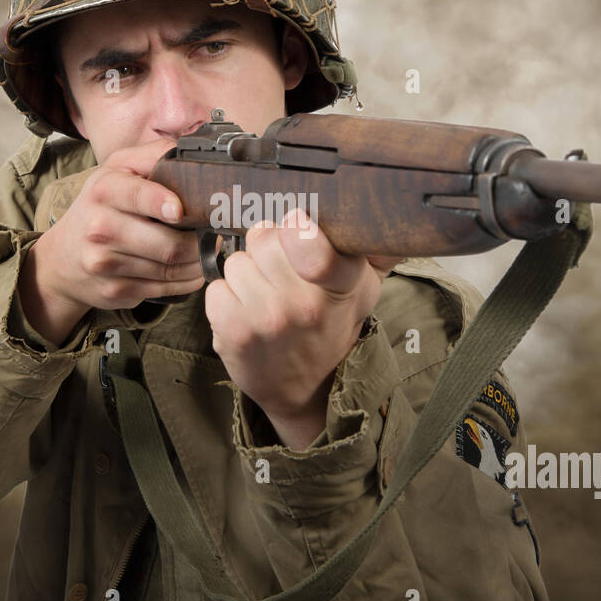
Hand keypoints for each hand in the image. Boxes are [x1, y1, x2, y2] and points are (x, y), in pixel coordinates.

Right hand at [18, 139, 203, 344]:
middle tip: (214, 234)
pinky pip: (167, 288)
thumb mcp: (119, 170)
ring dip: (199, 262)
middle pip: (168, 244)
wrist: (64, 257)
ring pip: (172, 269)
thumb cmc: (101, 207)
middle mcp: (100, 228)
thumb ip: (154, 155)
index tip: (180, 211)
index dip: (163, 203)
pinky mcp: (116, 290)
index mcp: (105, 189)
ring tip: (205, 250)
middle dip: (200, 242)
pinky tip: (190, 268)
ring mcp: (106, 263)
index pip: (138, 195)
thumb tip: (191, 152)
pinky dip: (187, 280)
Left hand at [204, 208, 401, 449]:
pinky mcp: (236, 335)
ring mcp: (269, 320)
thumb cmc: (330, 326)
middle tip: (279, 274)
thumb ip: (371, 249)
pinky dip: (225, 300)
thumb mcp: (361, 288)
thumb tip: (387, 212)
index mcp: (342, 284)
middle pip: (262, 238)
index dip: (296, 228)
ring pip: (235, 262)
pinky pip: (214, 290)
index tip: (295, 224)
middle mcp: (306, 304)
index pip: (311, 245)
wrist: (308, 389)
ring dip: (245, 276)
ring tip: (264, 299)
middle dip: (266, 249)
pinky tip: (245, 316)